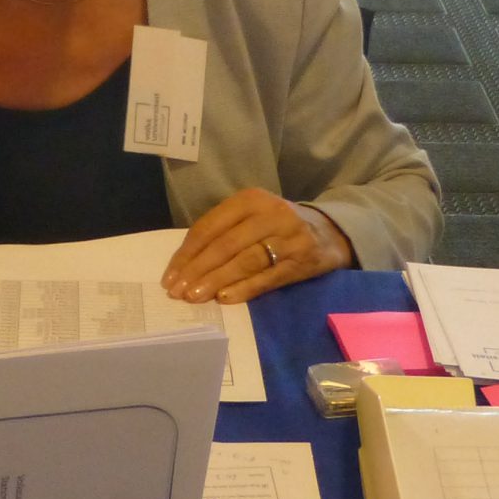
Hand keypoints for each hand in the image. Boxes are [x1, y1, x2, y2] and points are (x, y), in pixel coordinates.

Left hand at [160, 190, 352, 305]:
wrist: (329, 233)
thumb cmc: (278, 227)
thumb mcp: (252, 217)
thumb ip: (222, 233)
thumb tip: (185, 266)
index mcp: (250, 199)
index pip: (209, 227)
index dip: (186, 254)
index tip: (169, 277)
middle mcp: (270, 213)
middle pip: (224, 244)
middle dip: (197, 270)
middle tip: (177, 292)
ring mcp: (288, 237)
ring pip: (244, 260)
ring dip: (216, 280)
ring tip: (194, 296)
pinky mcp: (301, 260)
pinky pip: (267, 277)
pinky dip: (244, 288)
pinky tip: (225, 299)